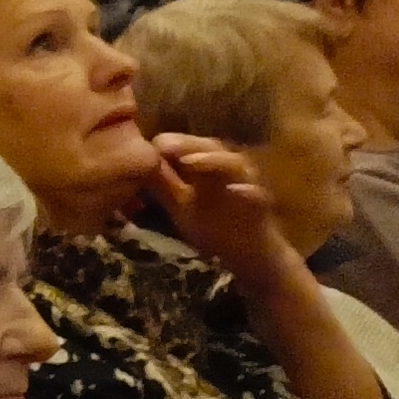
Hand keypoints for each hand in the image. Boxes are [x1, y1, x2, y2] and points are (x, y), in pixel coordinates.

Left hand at [142, 133, 290, 279]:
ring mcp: (248, 185)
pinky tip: (234, 190)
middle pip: (210, 147)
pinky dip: (248, 190)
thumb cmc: (214, 227)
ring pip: (234, 164)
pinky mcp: (262, 205)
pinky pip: (259, 194)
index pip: (189, 145)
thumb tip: (136, 163)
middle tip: (163, 145)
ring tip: (190, 161)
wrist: (248, 256)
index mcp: (207, 167)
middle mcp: (228, 170)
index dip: (169, 142)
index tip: (144, 144)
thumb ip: (162, 185)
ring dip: (213, 160)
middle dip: (187, 143)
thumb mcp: (180, 206)